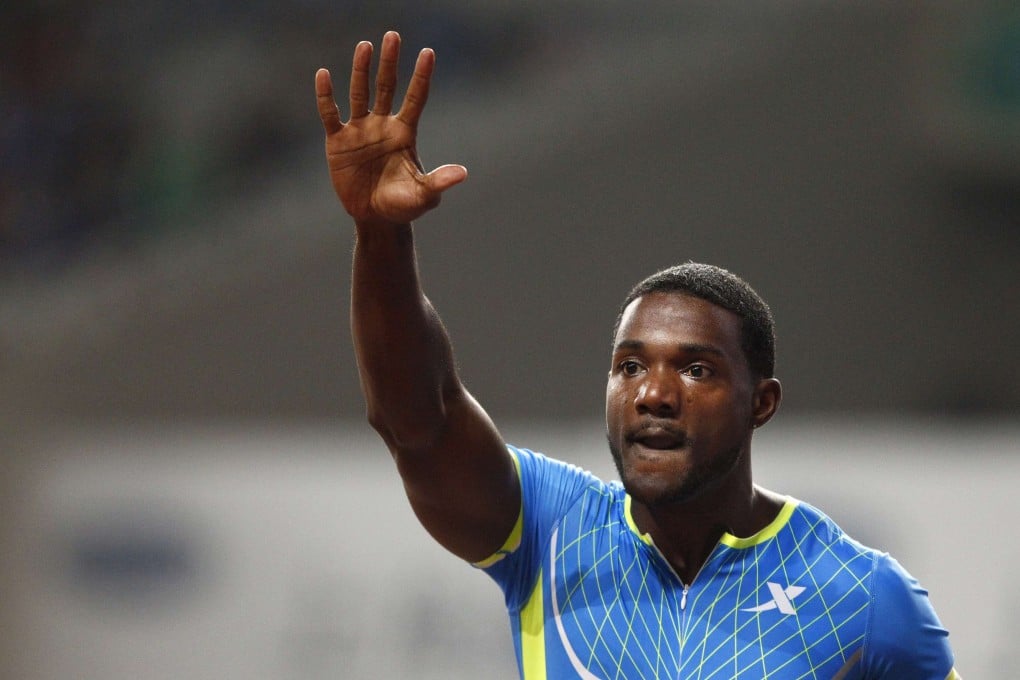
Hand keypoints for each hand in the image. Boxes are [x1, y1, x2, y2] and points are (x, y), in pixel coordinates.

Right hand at [316, 31, 466, 227]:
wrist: (375, 219)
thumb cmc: (403, 206)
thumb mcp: (423, 195)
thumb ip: (439, 181)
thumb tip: (462, 173)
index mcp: (405, 133)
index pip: (416, 98)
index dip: (422, 76)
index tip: (428, 52)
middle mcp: (383, 125)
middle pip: (387, 87)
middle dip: (390, 62)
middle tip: (393, 35)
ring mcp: (360, 130)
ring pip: (360, 93)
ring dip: (361, 70)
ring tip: (364, 46)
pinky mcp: (338, 141)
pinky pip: (330, 114)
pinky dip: (326, 96)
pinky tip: (324, 74)